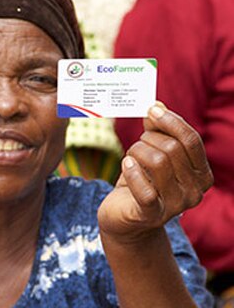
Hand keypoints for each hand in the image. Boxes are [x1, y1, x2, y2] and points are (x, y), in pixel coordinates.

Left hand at [98, 102, 212, 241]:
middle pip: (172, 149)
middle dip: (148, 139)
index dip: (172, 122)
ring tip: (131, 157)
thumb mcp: (151, 154)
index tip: (152, 110)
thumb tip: (157, 107)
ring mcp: (175, 205)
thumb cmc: (140, 182)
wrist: (124, 218)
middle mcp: (194, 192)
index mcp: (201, 175)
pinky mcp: (152, 214)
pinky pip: (144, 188)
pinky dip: (132, 171)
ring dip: (137, 152)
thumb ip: (157, 131)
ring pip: (157, 162)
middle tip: (137, 145)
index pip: (192, 141)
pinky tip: (126, 164)